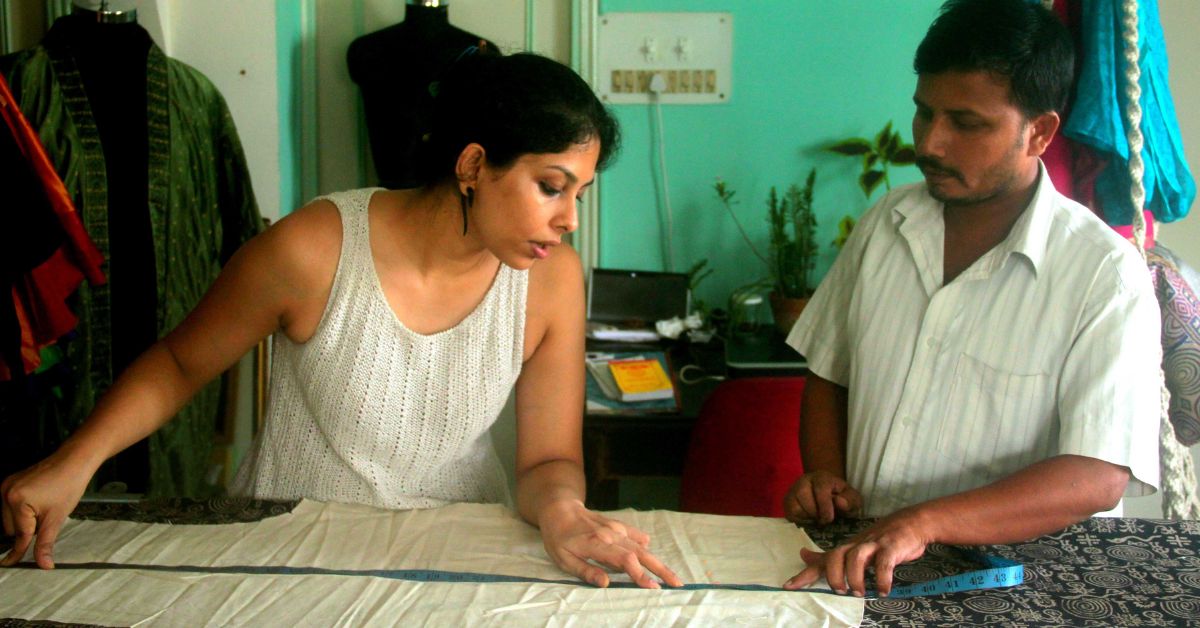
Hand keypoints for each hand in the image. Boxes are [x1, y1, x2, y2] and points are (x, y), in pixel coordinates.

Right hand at [1, 452, 92, 568]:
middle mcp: (7, 492)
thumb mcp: (57, 518)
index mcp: (17, 501)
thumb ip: (46, 543)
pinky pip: (11, 506)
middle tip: (47, 518)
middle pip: (12, 528)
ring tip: (45, 507)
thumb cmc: (69, 485)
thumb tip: (43, 565)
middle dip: (29, 530)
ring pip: (10, 518)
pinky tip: (40, 502)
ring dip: (25, 521)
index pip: (19, 535)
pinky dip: (23, 511)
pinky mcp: (10, 482)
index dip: (18, 551)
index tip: (9, 564)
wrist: (74, 460)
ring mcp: (7, 486)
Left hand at [537, 499, 682, 588]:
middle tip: (677, 584)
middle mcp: (611, 535)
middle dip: (660, 570)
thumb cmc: (559, 539)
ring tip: (671, 575)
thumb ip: (586, 571)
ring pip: (641, 546)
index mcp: (597, 544)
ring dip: (657, 561)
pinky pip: (635, 535)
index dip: (640, 574)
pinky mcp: (618, 525)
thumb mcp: (564, 560)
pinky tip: (648, 546)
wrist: (560, 510)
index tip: (653, 587)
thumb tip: (605, 583)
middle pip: (641, 554)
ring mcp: (616, 529)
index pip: (625, 560)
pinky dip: (643, 542)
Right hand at [783, 470, 861, 524]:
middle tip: (823, 521)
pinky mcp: (787, 502)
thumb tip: (839, 501)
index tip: (829, 519)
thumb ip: (851, 500)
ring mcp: (793, 490)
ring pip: (795, 505)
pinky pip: (790, 513)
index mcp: (822, 477)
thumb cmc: (842, 500)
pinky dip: (800, 520)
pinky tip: (809, 520)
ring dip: (807, 517)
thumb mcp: (853, 500)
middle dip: (815, 512)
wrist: (830, 500)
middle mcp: (804, 480)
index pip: (820, 487)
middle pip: (803, 495)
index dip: (824, 505)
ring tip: (817, 520)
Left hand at [783, 507, 931, 596]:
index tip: (788, 586)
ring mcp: (874, 544)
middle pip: (837, 555)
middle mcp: (857, 544)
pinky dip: (883, 578)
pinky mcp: (891, 547)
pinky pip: (884, 563)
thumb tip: (803, 555)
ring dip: (855, 577)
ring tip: (859, 592)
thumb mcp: (853, 546)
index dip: (805, 573)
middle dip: (834, 575)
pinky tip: (883, 591)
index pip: (822, 560)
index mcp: (847, 547)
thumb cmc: (881, 538)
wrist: (912, 522)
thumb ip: (829, 555)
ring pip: (857, 557)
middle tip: (840, 591)